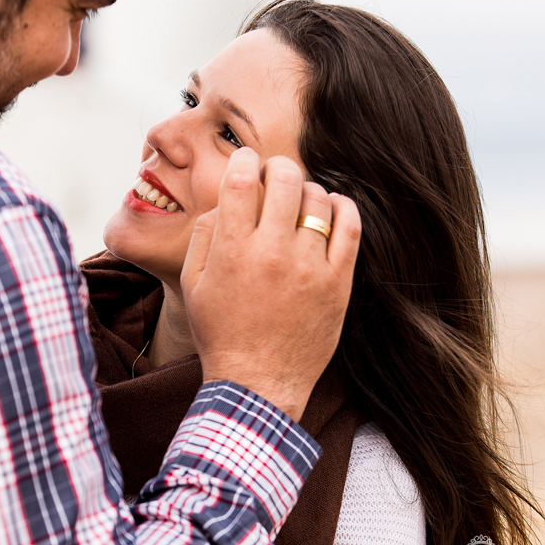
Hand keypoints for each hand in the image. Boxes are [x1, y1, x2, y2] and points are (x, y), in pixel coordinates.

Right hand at [181, 148, 360, 421]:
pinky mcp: (338, 283)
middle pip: (285, 178)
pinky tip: (331, 208)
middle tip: (273, 177)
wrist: (258, 383)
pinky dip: (342, 207)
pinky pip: (350, 227)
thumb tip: (227, 200)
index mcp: (233, 251)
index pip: (243, 180)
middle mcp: (273, 253)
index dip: (245, 161)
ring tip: (298, 201)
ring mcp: (310, 267)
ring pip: (319, 198)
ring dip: (306, 189)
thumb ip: (205, 235)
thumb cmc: (220, 333)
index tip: (246, 164)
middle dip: (277, 167)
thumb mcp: (193, 284)